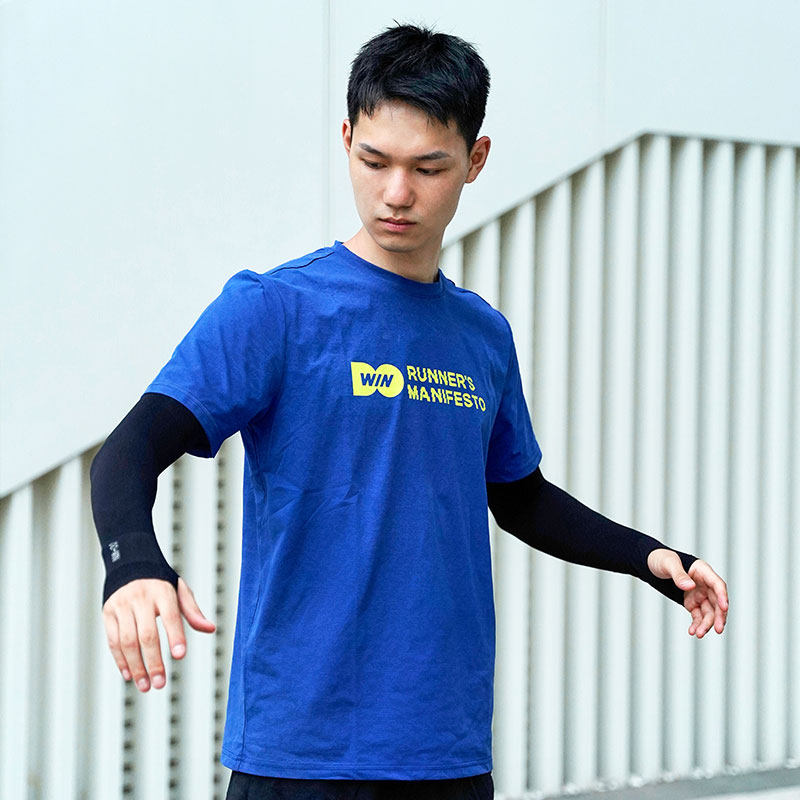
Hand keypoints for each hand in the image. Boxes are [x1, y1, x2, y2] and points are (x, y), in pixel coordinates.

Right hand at [102, 577, 215, 691]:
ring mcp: (122, 606)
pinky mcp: (108, 613)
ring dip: (136, 666)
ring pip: (127, 641)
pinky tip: (130, 675)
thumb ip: (192, 611)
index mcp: (162, 591)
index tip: (180, 655)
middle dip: (153, 661)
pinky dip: (120, 660)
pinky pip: (112, 641)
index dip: (175, 635)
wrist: (129, 563)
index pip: (170, 615)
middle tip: (160, 683)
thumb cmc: (160, 583)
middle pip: (146, 634)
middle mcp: (140, 598)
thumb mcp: (179, 590)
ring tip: (146, 685)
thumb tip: (210, 629)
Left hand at [647, 549, 728, 637]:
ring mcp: (699, 594)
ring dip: (706, 624)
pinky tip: (692, 631)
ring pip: (708, 612)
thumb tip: (690, 586)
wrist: (650, 564)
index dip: (723, 596)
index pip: (717, 584)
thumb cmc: (661, 558)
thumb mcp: (668, 564)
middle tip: (718, 630)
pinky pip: (697, 616)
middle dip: (719, 616)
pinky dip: (696, 624)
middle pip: (717, 602)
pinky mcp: (692, 603)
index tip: (724, 608)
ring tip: (698, 634)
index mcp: (702, 571)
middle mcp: (704, 584)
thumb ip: (679, 574)